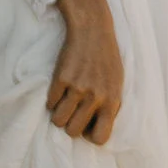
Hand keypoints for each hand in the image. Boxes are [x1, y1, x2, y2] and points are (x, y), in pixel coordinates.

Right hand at [48, 0, 124, 143]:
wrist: (93, 30)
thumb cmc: (107, 58)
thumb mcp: (117, 83)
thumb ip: (110, 106)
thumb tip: (97, 129)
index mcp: (112, 101)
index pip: (100, 138)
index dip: (91, 136)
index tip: (87, 126)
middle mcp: (95, 97)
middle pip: (73, 132)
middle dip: (70, 125)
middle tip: (73, 112)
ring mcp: (77, 88)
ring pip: (58, 121)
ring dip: (59, 114)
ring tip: (65, 102)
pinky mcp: (60, 79)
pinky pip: (50, 103)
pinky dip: (52, 99)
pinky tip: (60, 88)